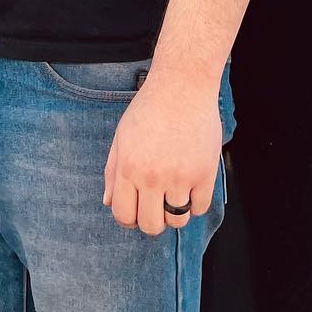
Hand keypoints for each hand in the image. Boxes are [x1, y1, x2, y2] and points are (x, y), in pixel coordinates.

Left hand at [103, 73, 221, 234]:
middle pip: (151, 225)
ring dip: (175, 212)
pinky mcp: (204, 173)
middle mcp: (152, 177)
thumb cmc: (149, 109)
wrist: (182, 86)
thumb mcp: (122, 137)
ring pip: (177, 221)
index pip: (123, 215)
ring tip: (174, 193)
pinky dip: (195, 202)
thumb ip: (112, 172)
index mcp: (128, 168)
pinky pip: (200, 208)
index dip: (129, 218)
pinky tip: (191, 185)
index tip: (136, 210)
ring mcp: (179, 177)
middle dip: (152, 220)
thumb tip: (108, 202)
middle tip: (156, 205)